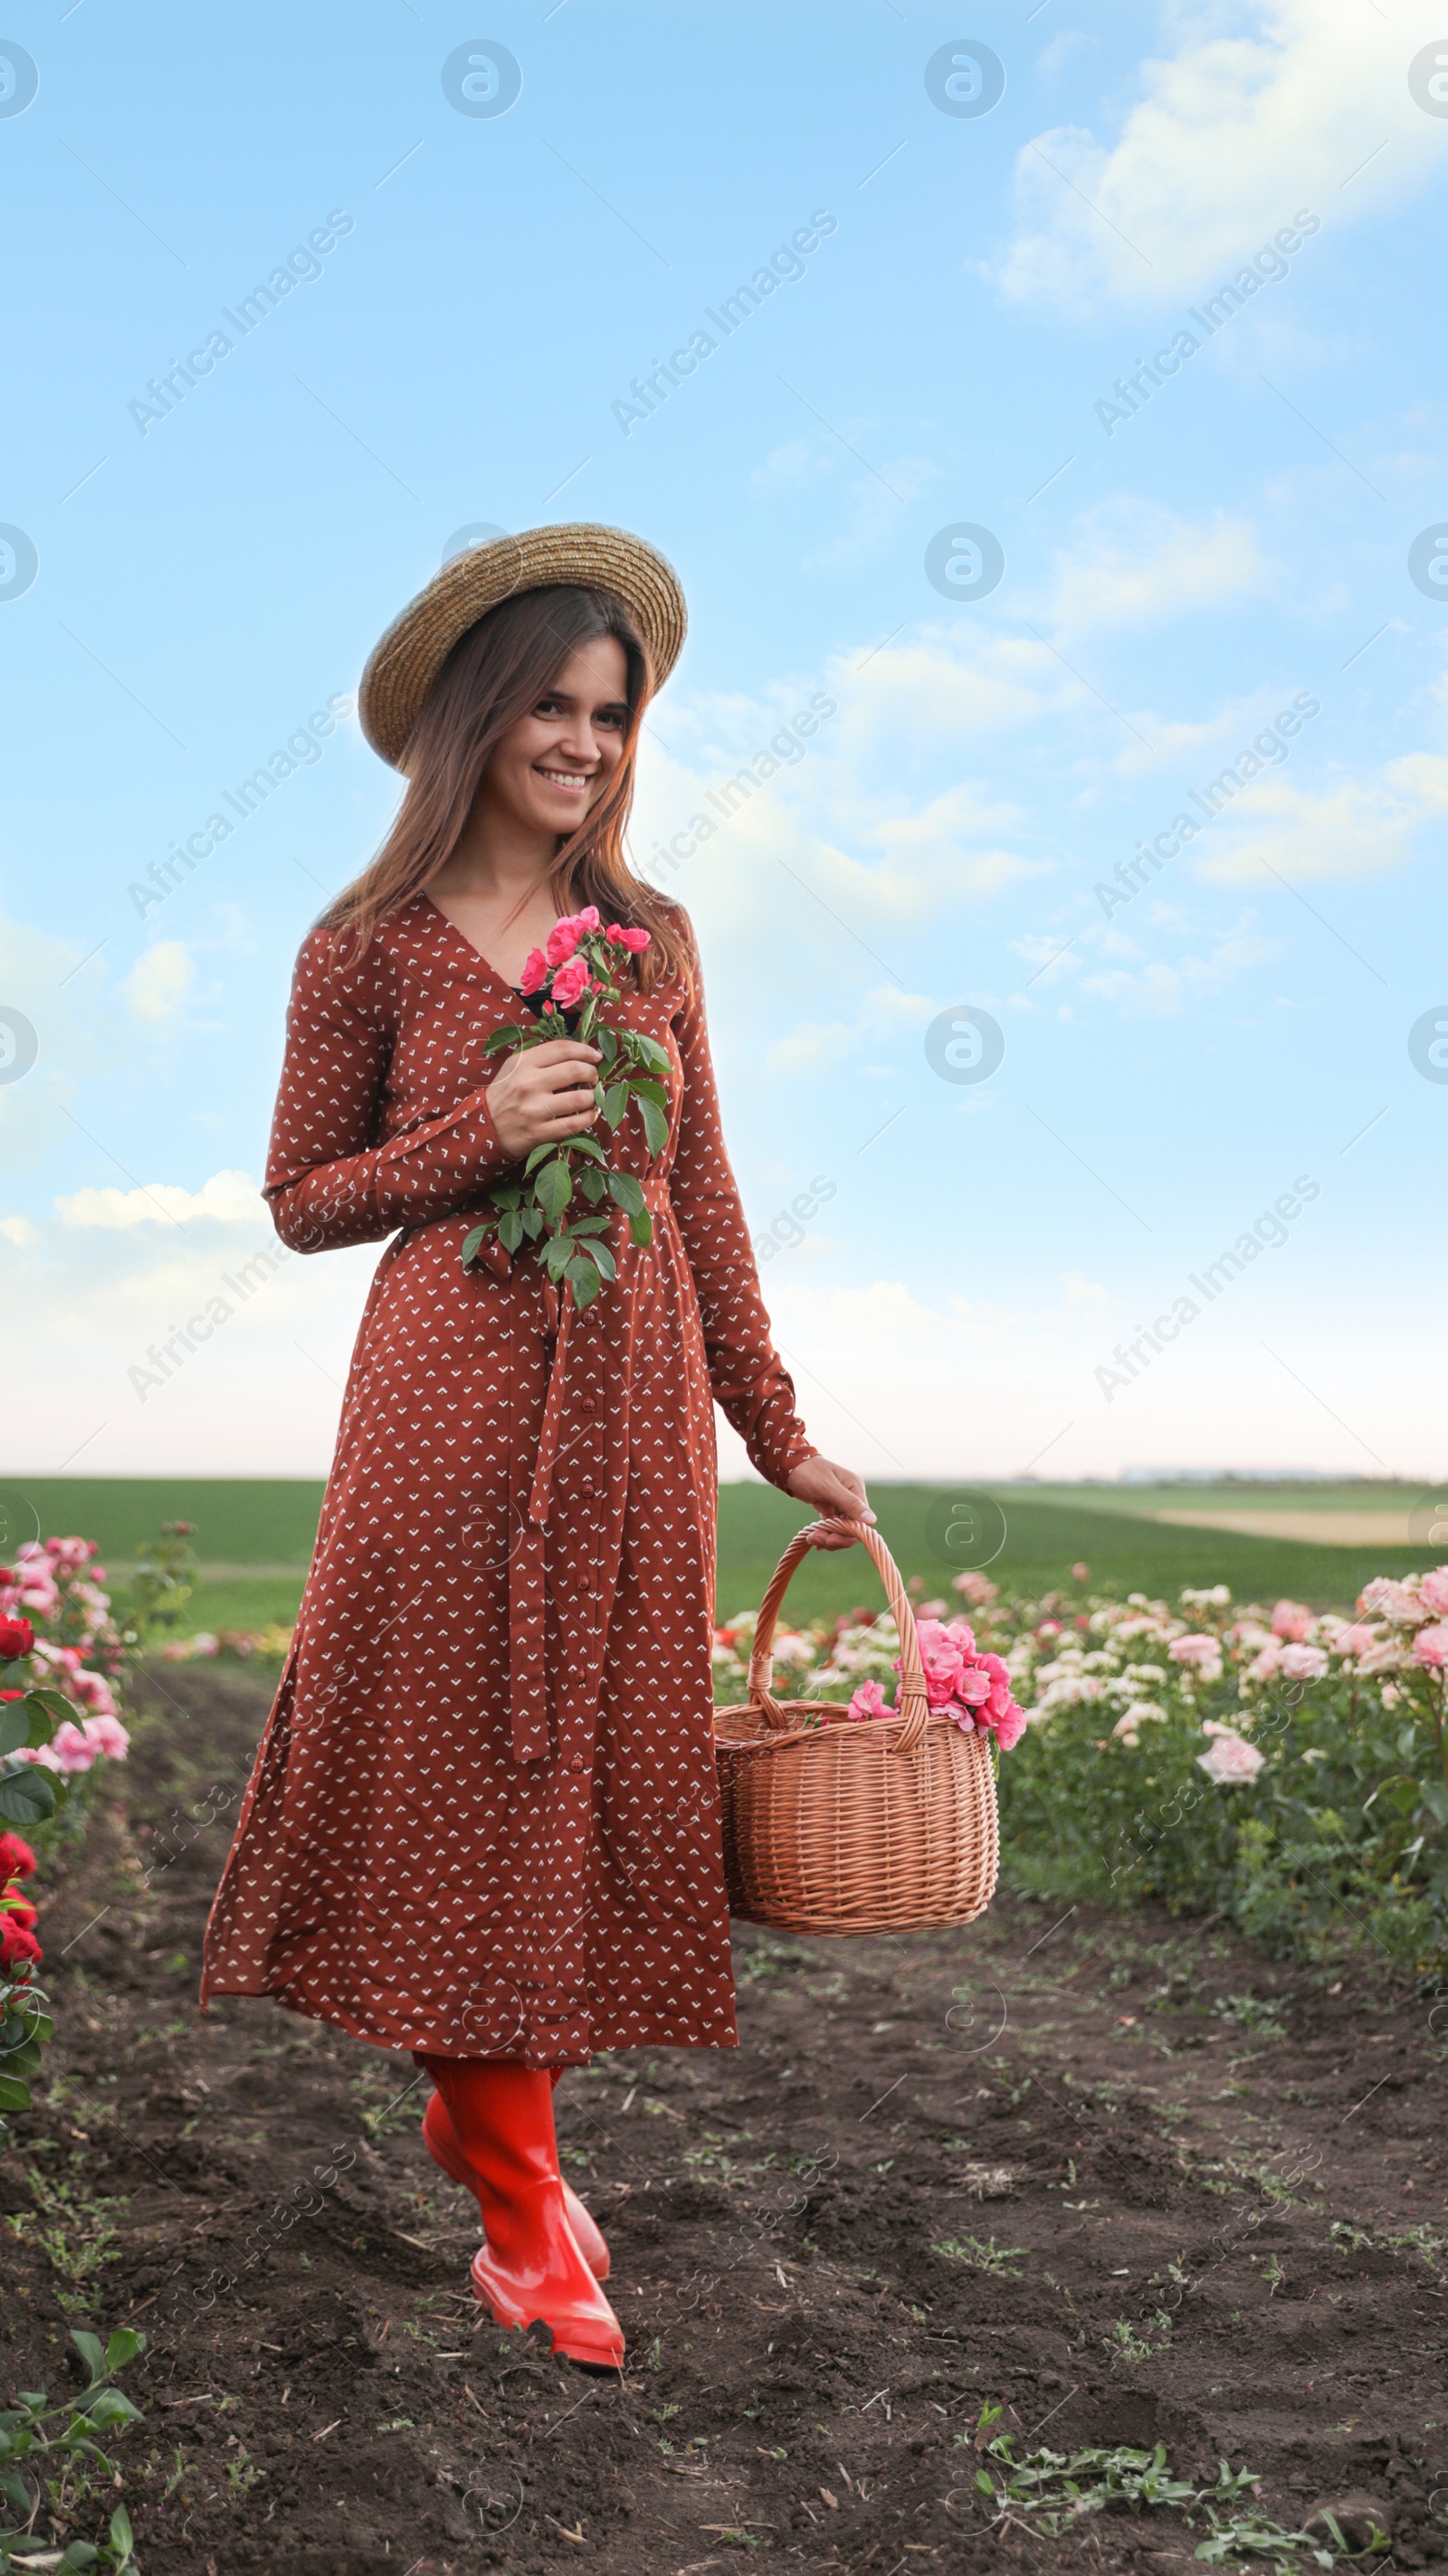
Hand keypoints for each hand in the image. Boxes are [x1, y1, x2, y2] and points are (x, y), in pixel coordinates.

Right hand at [487, 1039, 601, 1157]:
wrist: (484, 1126)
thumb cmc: (505, 1093)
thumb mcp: (514, 1067)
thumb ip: (541, 1057)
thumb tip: (578, 1054)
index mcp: (523, 1063)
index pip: (563, 1049)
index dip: (585, 1050)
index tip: (596, 1056)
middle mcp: (529, 1084)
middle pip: (576, 1070)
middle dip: (593, 1073)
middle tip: (594, 1077)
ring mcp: (535, 1110)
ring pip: (580, 1099)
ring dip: (594, 1097)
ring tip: (593, 1097)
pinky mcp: (539, 1133)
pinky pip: (576, 1124)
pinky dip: (590, 1117)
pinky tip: (590, 1113)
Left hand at [786, 1456, 874, 1548]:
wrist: (787, 1466)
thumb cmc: (807, 1472)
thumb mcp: (827, 1487)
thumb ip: (849, 1503)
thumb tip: (872, 1521)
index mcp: (855, 1489)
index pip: (862, 1520)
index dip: (849, 1533)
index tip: (830, 1539)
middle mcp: (851, 1497)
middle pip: (852, 1528)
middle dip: (835, 1538)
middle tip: (817, 1540)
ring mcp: (840, 1503)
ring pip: (841, 1529)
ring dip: (827, 1537)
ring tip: (810, 1538)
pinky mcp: (829, 1508)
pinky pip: (832, 1526)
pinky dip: (824, 1534)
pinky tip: (813, 1540)